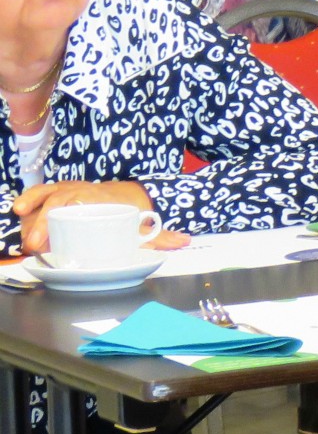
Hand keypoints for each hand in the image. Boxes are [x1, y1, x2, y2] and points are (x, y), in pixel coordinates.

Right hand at [14, 181, 181, 254]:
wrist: (128, 196)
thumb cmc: (132, 212)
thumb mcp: (146, 223)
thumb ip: (161, 235)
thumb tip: (182, 241)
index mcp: (103, 198)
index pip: (80, 201)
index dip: (63, 215)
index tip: (51, 232)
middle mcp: (84, 191)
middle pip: (59, 199)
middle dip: (43, 220)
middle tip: (33, 243)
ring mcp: (71, 190)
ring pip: (48, 192)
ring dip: (32, 205)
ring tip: (19, 217)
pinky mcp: (60, 193)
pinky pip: (42, 193)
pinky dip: (31, 200)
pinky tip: (20, 211)